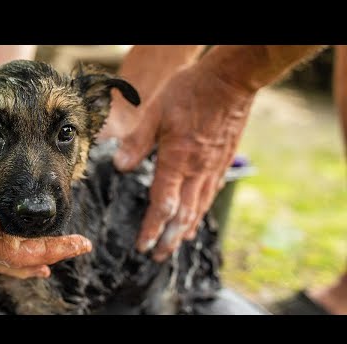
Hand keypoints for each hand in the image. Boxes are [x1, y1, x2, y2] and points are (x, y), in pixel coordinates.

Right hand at [0, 123, 91, 278]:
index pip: (18, 254)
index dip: (51, 252)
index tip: (79, 244)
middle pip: (17, 262)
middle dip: (52, 255)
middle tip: (81, 246)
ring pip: (9, 262)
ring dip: (39, 260)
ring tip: (64, 252)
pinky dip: (21, 257)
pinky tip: (34, 256)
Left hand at [113, 62, 254, 261]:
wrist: (231, 81)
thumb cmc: (192, 92)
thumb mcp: (156, 112)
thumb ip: (137, 142)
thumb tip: (119, 167)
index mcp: (178, 161)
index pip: (162, 204)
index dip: (151, 228)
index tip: (142, 246)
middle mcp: (197, 171)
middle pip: (182, 216)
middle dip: (168, 239)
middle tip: (158, 256)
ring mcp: (213, 169)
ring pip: (199, 209)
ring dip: (184, 231)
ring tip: (174, 245)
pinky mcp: (222, 163)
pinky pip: (210, 195)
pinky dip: (200, 212)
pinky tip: (195, 218)